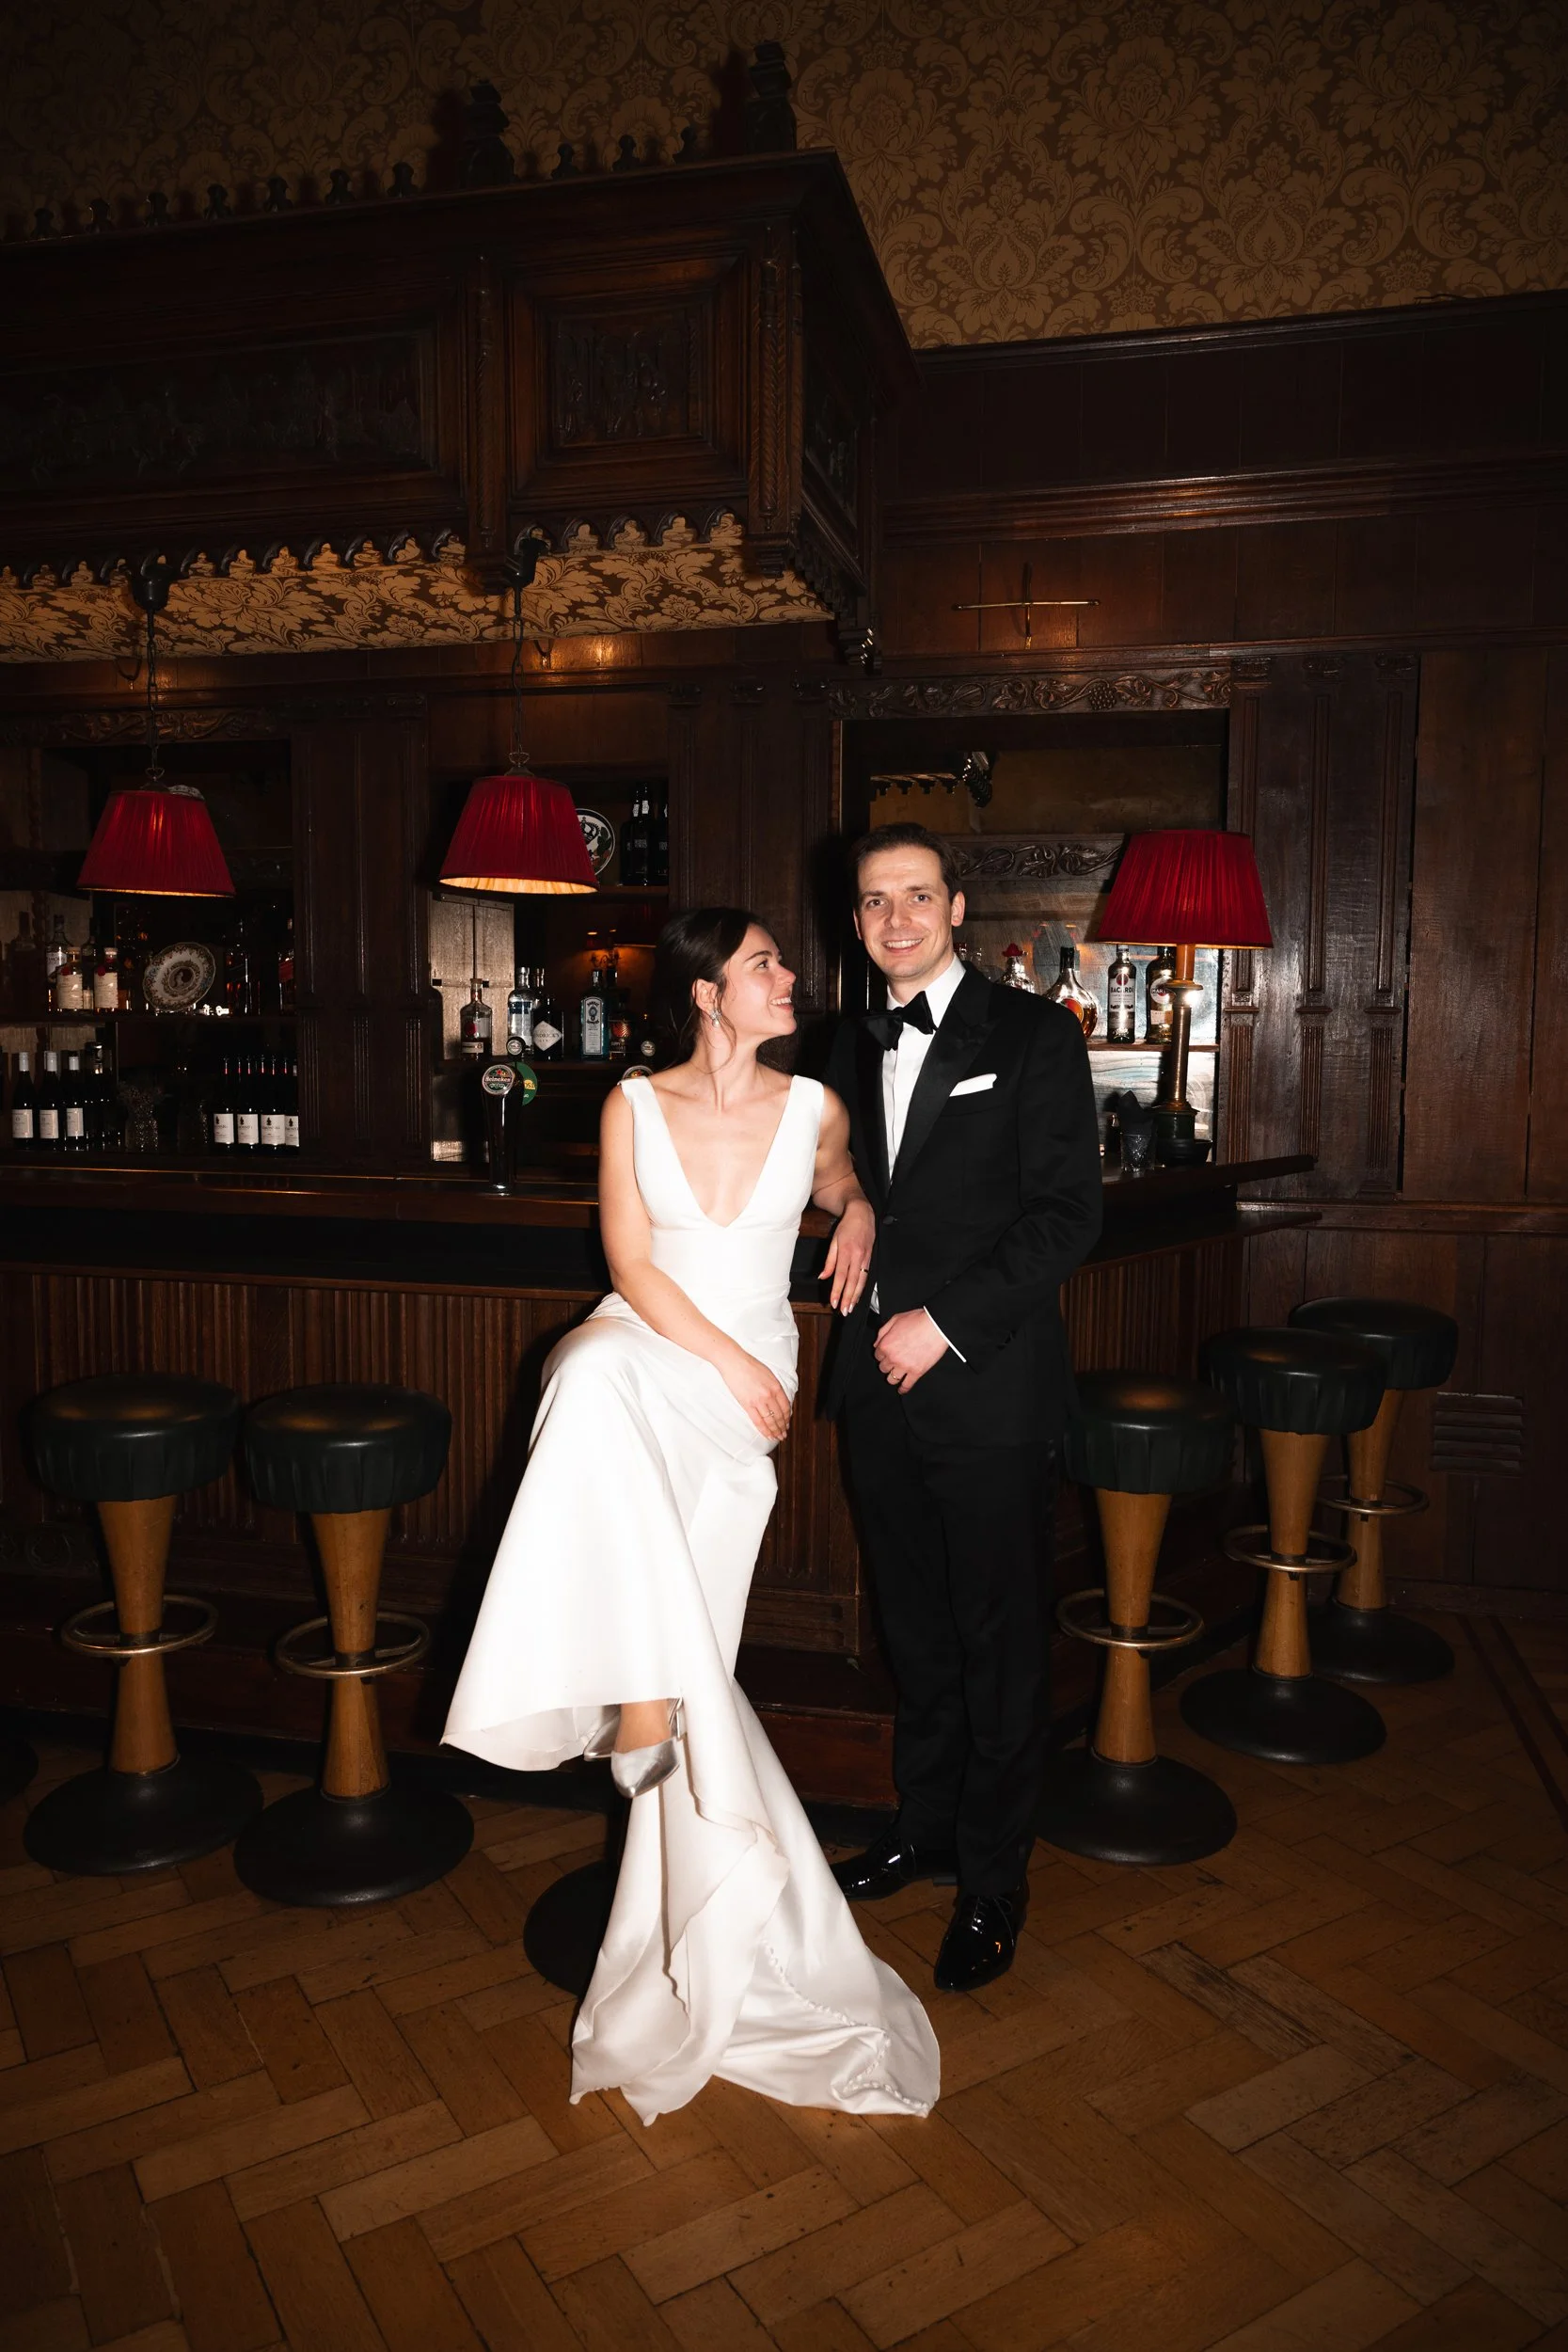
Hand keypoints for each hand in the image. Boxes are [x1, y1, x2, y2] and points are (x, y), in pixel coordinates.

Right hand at [721, 1347, 792, 1443]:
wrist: (734, 1362)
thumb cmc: (749, 1365)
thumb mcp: (768, 1374)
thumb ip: (774, 1387)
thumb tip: (777, 1399)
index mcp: (776, 1386)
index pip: (786, 1406)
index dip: (787, 1417)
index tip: (787, 1422)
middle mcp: (769, 1395)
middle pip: (779, 1415)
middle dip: (782, 1426)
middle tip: (784, 1433)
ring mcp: (759, 1401)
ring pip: (770, 1421)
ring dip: (775, 1430)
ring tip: (777, 1437)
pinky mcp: (747, 1405)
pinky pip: (758, 1421)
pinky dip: (764, 1430)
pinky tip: (768, 1435)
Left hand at [820, 1198, 874, 1314]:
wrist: (862, 1214)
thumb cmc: (846, 1227)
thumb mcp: (834, 1241)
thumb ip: (829, 1261)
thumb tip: (823, 1276)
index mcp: (846, 1252)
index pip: (841, 1276)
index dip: (837, 1291)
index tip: (833, 1302)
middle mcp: (858, 1256)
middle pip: (853, 1282)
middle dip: (848, 1298)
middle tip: (844, 1311)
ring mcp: (866, 1258)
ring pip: (862, 1281)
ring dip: (856, 1296)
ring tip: (851, 1307)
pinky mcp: (871, 1258)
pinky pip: (866, 1276)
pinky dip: (862, 1287)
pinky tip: (858, 1295)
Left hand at [874, 1308, 949, 1394]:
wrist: (936, 1326)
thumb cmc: (918, 1320)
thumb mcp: (895, 1319)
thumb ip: (883, 1332)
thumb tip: (876, 1343)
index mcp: (886, 1344)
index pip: (877, 1355)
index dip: (882, 1354)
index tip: (887, 1354)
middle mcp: (892, 1357)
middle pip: (883, 1368)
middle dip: (887, 1364)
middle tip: (894, 1361)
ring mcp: (904, 1366)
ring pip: (891, 1379)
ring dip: (893, 1377)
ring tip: (897, 1374)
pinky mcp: (916, 1372)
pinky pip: (906, 1385)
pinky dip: (903, 1388)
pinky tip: (902, 1389)